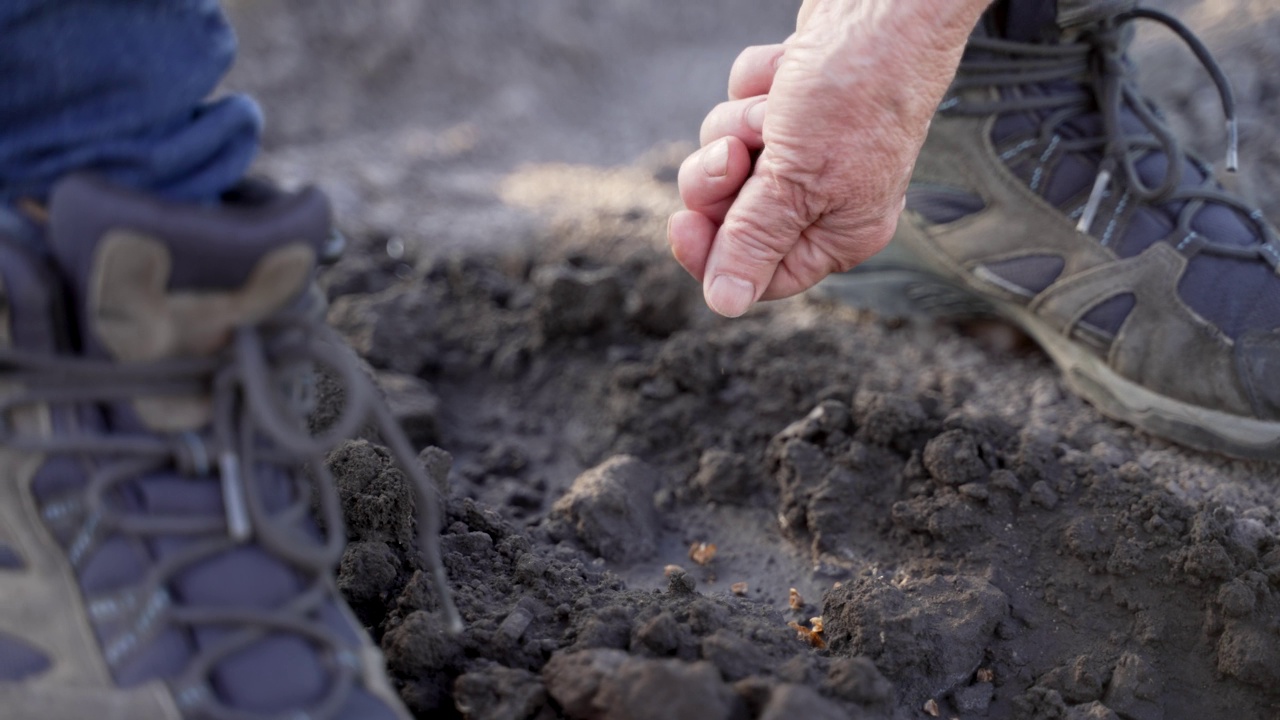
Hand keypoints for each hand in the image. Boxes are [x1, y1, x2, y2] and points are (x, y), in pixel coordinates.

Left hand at [670, 0, 989, 316]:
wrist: (881, 5)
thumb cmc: (857, 94)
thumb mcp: (798, 183)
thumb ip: (755, 243)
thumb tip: (726, 304)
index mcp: (838, 233)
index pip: (758, 273)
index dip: (714, 254)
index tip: (684, 223)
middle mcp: (824, 197)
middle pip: (731, 216)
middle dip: (721, 179)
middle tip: (734, 154)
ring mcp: (806, 146)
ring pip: (726, 155)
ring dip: (738, 124)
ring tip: (776, 103)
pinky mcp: (791, 102)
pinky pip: (739, 104)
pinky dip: (754, 83)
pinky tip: (787, 70)